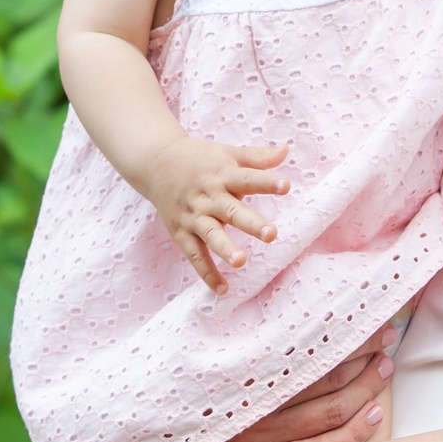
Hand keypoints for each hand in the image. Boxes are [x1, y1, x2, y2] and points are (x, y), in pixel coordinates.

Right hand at [124, 136, 291, 293]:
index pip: (248, 178)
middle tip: (271, 234)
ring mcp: (194, 216)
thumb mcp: (227, 153)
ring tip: (241, 261)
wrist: (155, 162)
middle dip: (250, 223)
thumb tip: (286, 151)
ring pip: (211, 234)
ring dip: (225, 248)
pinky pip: (195, 255)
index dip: (267, 182)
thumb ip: (257, 157)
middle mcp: (209, 197)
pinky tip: (223, 290)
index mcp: (223, 175)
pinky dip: (207, 273)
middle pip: (231, 210)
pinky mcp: (182, 232)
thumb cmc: (199, 160)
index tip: (286, 186)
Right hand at [214, 318, 398, 441]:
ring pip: (331, 412)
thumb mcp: (214, 357)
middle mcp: (256, 408)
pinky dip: (356, 431)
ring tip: (385, 366)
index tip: (366, 314)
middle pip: (324, 376)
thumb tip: (283, 293)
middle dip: (362, 354)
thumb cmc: (202, 390)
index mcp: (244, 375)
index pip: (306, 349)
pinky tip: (374, 412)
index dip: (341, 332)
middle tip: (385, 335)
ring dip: (365, 387)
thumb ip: (246, 334)